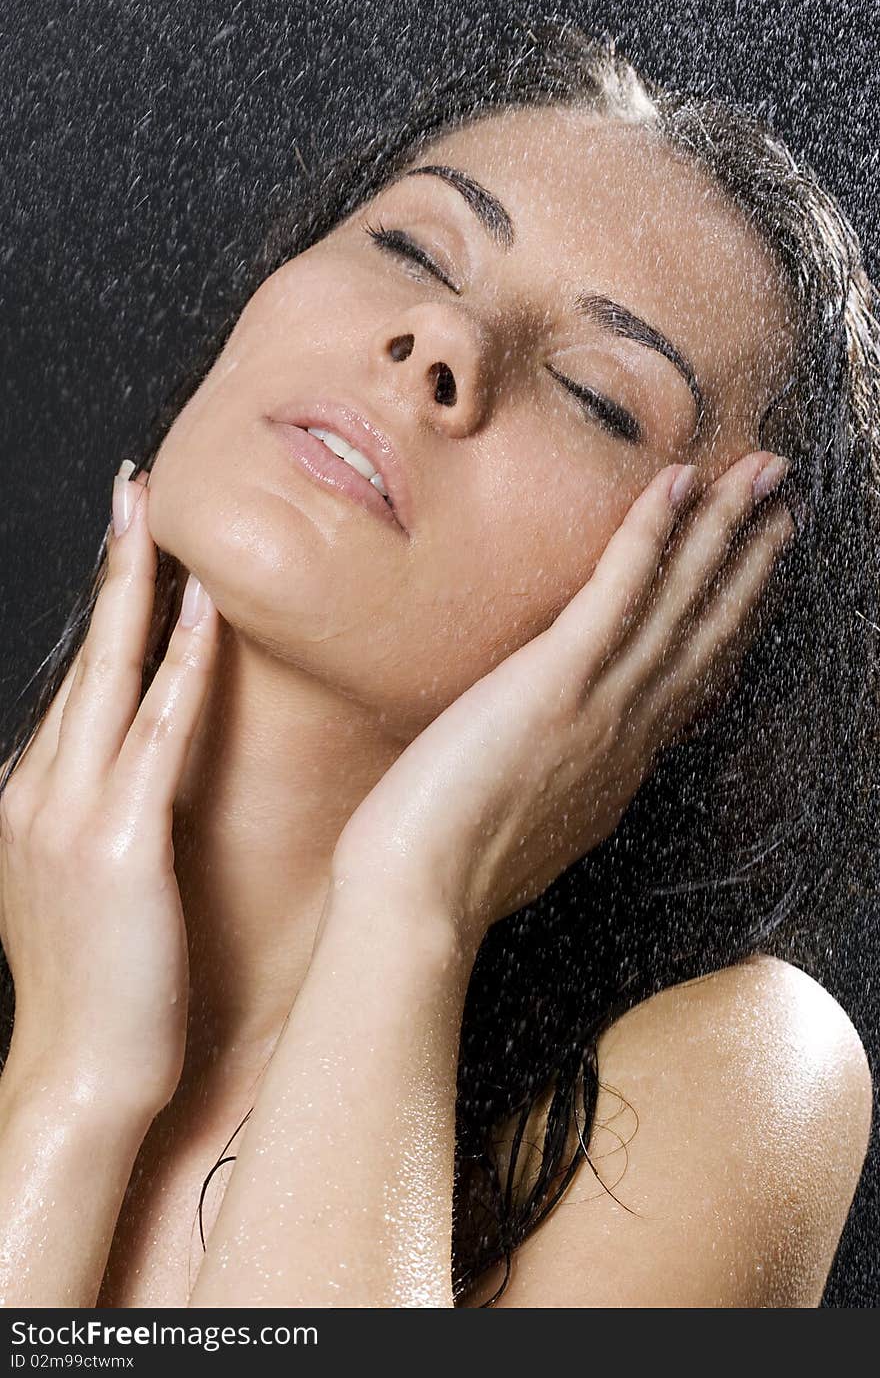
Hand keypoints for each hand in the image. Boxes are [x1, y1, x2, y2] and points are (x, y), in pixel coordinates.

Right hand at [0, 468, 219, 1113]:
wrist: (83, 1077)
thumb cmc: (99, 988)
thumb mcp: (81, 890)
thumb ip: (99, 821)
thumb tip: (135, 776)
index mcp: (26, 802)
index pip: (74, 686)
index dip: (105, 613)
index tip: (129, 548)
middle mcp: (34, 793)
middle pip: (80, 660)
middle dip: (110, 572)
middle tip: (135, 493)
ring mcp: (69, 817)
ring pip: (109, 679)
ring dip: (138, 595)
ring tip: (161, 522)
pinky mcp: (118, 846)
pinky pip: (155, 736)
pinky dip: (180, 669)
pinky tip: (204, 616)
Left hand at [333, 452, 794, 955]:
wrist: (420, 900)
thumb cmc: (451, 871)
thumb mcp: (535, 825)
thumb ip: (563, 785)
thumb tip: (557, 766)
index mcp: (622, 762)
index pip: (694, 675)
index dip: (732, 617)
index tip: (755, 573)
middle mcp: (630, 730)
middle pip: (708, 629)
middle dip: (751, 559)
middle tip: (784, 501)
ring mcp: (601, 705)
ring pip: (680, 601)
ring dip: (724, 527)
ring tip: (760, 473)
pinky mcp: (558, 682)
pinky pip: (619, 591)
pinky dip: (651, 532)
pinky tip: (677, 480)